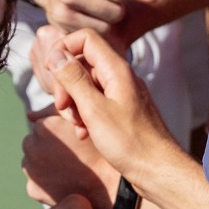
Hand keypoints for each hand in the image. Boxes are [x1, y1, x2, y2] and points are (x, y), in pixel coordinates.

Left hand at [23, 111, 119, 208]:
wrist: (108, 186)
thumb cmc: (99, 150)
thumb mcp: (84, 122)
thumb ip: (58, 110)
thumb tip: (29, 115)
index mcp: (42, 127)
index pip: (42, 125)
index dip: (59, 133)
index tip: (73, 142)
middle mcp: (30, 147)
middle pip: (35, 144)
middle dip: (48, 148)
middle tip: (72, 156)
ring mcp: (29, 170)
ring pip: (33, 162)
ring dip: (45, 164)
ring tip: (69, 169)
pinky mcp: (32, 189)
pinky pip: (36, 182)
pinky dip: (46, 183)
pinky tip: (64, 183)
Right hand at [40, 26, 183, 185]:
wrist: (158, 170)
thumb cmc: (131, 143)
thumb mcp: (94, 110)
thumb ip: (74, 80)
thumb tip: (57, 56)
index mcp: (116, 70)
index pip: (86, 39)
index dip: (64, 49)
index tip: (51, 70)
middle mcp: (120, 77)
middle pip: (82, 63)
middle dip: (65, 82)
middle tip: (62, 106)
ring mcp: (122, 94)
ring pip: (86, 85)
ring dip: (73, 102)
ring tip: (75, 124)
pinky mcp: (121, 111)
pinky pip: (95, 103)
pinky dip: (84, 114)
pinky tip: (83, 133)